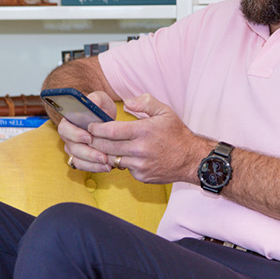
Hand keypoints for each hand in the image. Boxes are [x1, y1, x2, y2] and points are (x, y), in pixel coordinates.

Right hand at [56, 91, 115, 172]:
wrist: (105, 118)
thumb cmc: (100, 107)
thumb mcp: (100, 99)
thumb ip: (95, 99)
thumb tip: (91, 103)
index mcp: (69, 120)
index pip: (65, 128)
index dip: (75, 134)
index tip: (89, 137)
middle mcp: (68, 136)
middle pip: (72, 147)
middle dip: (88, 153)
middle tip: (102, 156)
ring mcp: (73, 147)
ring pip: (77, 159)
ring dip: (92, 163)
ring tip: (107, 163)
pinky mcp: (80, 157)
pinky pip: (83, 166)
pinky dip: (94, 168)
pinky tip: (107, 167)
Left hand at [87, 93, 207, 183]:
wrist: (192, 159)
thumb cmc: (177, 134)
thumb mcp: (164, 111)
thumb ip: (145, 102)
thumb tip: (127, 102)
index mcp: (144, 131)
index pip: (111, 131)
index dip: (96, 128)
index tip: (90, 125)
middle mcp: (140, 150)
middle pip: (107, 146)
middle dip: (94, 141)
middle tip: (87, 136)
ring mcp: (140, 165)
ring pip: (112, 159)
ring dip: (104, 152)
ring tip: (99, 145)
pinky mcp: (141, 176)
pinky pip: (124, 168)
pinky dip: (120, 161)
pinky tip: (121, 155)